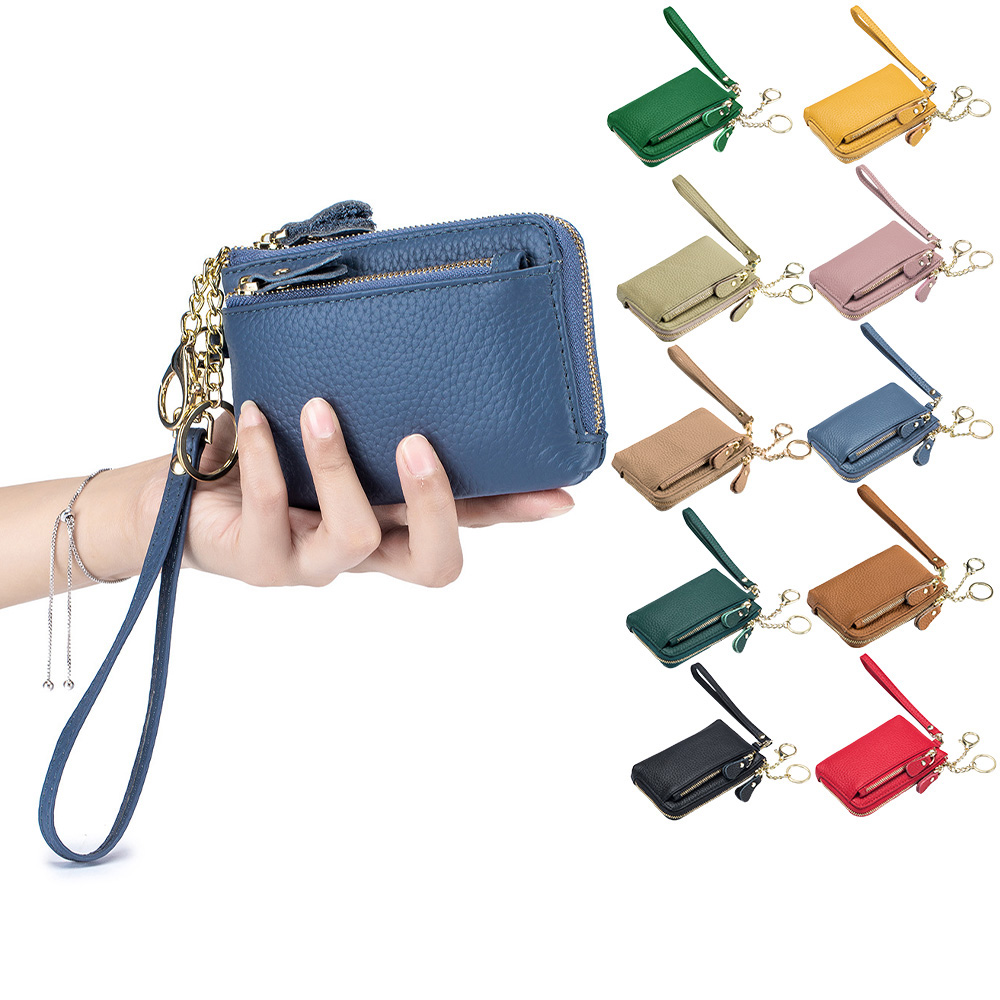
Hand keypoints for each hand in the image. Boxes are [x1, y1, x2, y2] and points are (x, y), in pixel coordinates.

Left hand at [181, 398, 573, 587]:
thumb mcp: (332, 432)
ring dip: (341, 465)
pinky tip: (254, 414)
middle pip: (435, 565)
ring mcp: (314, 563)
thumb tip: (409, 347)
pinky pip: (275, 510)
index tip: (560, 494)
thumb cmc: (266, 458)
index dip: (515, 514)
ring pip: (357, 535)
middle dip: (437, 504)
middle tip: (417, 443)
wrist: (182, 500)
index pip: (469, 523)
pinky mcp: (260, 562)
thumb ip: (372, 412)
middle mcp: (364, 552)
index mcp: (393, 522)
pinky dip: (268, 455)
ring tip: (319, 408)